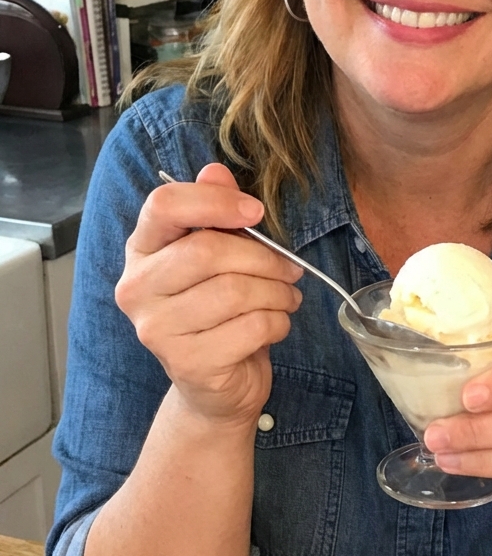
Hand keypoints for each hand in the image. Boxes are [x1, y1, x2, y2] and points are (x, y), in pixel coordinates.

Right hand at [115, 163, 302, 426]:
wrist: (217, 385)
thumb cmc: (220, 311)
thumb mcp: (221, 255)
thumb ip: (215, 211)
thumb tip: (216, 170)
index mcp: (142, 250)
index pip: (163, 205)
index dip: (215, 202)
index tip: (256, 212)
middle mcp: (137, 288)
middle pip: (207, 251)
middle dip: (264, 257)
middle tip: (291, 269)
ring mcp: (155, 329)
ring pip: (235, 291)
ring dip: (278, 292)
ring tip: (287, 297)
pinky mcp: (185, 363)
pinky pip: (250, 328)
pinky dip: (278, 323)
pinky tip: (276, 325)